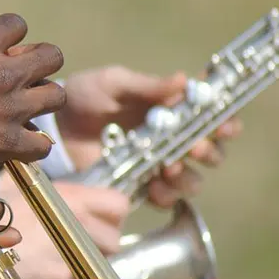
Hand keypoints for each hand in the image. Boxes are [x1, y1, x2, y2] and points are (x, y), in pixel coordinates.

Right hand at [0, 0, 33, 241]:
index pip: (18, 24)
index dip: (9, 34)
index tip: (0, 47)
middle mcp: (1, 72)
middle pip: (51, 56)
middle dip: (41, 60)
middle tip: (25, 72)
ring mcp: (7, 109)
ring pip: (55, 96)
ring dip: (43, 98)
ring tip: (28, 104)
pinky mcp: (5, 143)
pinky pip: (42, 144)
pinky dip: (34, 143)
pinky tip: (22, 140)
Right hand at [0, 179, 129, 278]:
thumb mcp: (12, 185)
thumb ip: (40, 187)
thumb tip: (47, 185)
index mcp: (70, 200)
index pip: (117, 205)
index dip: (109, 212)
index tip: (97, 216)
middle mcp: (75, 230)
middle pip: (111, 242)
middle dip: (95, 244)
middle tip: (70, 240)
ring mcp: (68, 261)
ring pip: (89, 267)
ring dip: (73, 265)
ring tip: (44, 255)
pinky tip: (31, 270)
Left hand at [56, 65, 242, 207]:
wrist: (54, 125)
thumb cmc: (84, 97)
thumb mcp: (113, 83)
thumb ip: (147, 86)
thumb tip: (184, 80)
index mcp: (169, 110)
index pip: (211, 118)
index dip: (225, 123)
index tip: (225, 125)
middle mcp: (169, 139)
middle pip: (210, 152)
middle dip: (209, 151)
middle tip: (196, 147)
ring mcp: (155, 164)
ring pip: (191, 179)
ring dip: (189, 175)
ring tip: (171, 167)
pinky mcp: (138, 185)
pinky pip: (165, 198)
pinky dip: (166, 194)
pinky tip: (156, 185)